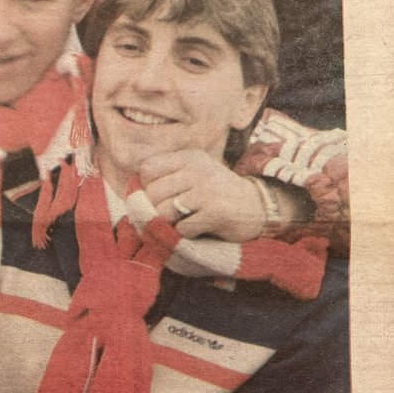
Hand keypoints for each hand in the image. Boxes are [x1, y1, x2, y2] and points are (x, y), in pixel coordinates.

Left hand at [139, 150, 266, 241]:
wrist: (260, 206)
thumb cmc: (218, 194)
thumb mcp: (195, 175)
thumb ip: (168, 178)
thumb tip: (133, 196)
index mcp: (189, 157)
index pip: (147, 169)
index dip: (146, 187)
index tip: (158, 198)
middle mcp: (197, 169)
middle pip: (152, 193)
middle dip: (154, 210)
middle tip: (169, 217)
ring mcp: (207, 190)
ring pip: (163, 212)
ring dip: (168, 224)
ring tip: (183, 223)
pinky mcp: (215, 212)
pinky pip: (182, 229)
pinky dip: (185, 235)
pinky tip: (198, 230)